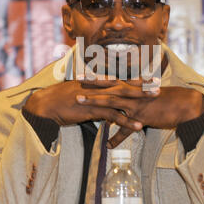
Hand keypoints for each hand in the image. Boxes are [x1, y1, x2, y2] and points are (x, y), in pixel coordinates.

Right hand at [23, 79, 158, 132]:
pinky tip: (139, 126)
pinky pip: (113, 116)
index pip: (120, 79)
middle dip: (142, 86)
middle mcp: (99, 88)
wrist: (45, 104)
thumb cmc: (60, 99)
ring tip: (154, 102)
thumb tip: (100, 99)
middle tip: (159, 86)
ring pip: (122, 99)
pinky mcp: (93, 110)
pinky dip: (127, 121)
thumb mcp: (78, 94)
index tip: (149, 77)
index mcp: (96, 83)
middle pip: (125, 86)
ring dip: (140, 101)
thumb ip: (91, 95)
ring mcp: (96, 98)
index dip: (135, 79)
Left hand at [75, 80, 203, 147]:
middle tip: (75, 80)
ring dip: (94, 101)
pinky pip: (127, 130)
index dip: (97, 76)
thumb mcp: (147, 92)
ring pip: (111, 102)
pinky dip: (117, 138)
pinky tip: (107, 146)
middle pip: (107, 87)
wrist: (183, 104)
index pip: (112, 79)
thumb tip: (123, 92)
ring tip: (79, 102)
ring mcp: (135, 104)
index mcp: (132, 87)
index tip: (82, 73)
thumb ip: (134, 91)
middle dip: (90, 84)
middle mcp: (131, 93)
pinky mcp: (141, 117)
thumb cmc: (165, 98)